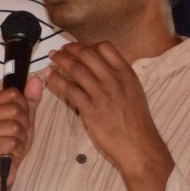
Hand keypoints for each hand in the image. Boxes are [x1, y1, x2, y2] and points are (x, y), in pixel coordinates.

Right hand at [0, 78, 42, 180]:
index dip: (24, 108)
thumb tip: (36, 79)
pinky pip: (12, 142)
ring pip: (15, 126)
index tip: (19, 120)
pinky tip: (11, 153)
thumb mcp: (24, 119)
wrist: (0, 171)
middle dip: (24, 125)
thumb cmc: (10, 143)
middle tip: (16, 136)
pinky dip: (18, 149)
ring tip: (13, 145)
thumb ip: (30, 100)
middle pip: (14, 109)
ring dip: (21, 139)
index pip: (13, 93)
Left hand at [43, 43, 168, 180]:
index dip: (88, 45)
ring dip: (61, 60)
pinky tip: (50, 77)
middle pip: (87, 54)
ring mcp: (102, 94)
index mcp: (126, 73)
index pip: (105, 47)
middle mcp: (114, 80)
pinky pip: (70, 90)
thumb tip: (102, 67)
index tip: (79, 47)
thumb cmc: (137, 122)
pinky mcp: (91, 110)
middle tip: (61, 49)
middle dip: (70, 49)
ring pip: (76, 70)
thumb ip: (119, 77)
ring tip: (52, 58)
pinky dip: (57, 80)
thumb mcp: (134, 91)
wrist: (139, 145)